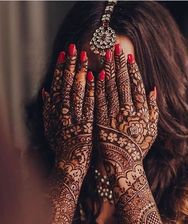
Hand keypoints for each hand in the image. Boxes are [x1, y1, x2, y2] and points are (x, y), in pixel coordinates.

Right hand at [42, 44, 94, 181]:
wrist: (70, 164)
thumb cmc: (61, 146)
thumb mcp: (49, 127)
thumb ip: (47, 109)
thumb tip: (45, 90)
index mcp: (54, 111)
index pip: (57, 85)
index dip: (60, 68)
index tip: (64, 54)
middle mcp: (63, 112)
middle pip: (66, 84)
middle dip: (70, 65)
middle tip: (75, 47)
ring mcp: (75, 117)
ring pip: (77, 91)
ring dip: (81, 72)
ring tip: (85, 56)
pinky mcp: (87, 124)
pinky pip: (88, 104)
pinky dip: (91, 90)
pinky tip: (95, 77)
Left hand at [95, 44, 158, 175]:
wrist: (122, 164)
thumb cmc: (138, 147)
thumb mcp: (152, 129)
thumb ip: (153, 108)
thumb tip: (153, 88)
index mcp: (141, 111)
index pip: (137, 85)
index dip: (133, 69)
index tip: (129, 56)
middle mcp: (128, 111)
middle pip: (123, 82)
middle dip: (119, 64)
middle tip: (116, 48)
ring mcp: (113, 115)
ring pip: (110, 88)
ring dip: (108, 70)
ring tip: (106, 56)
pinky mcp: (100, 120)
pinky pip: (99, 100)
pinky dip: (97, 87)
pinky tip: (96, 75)